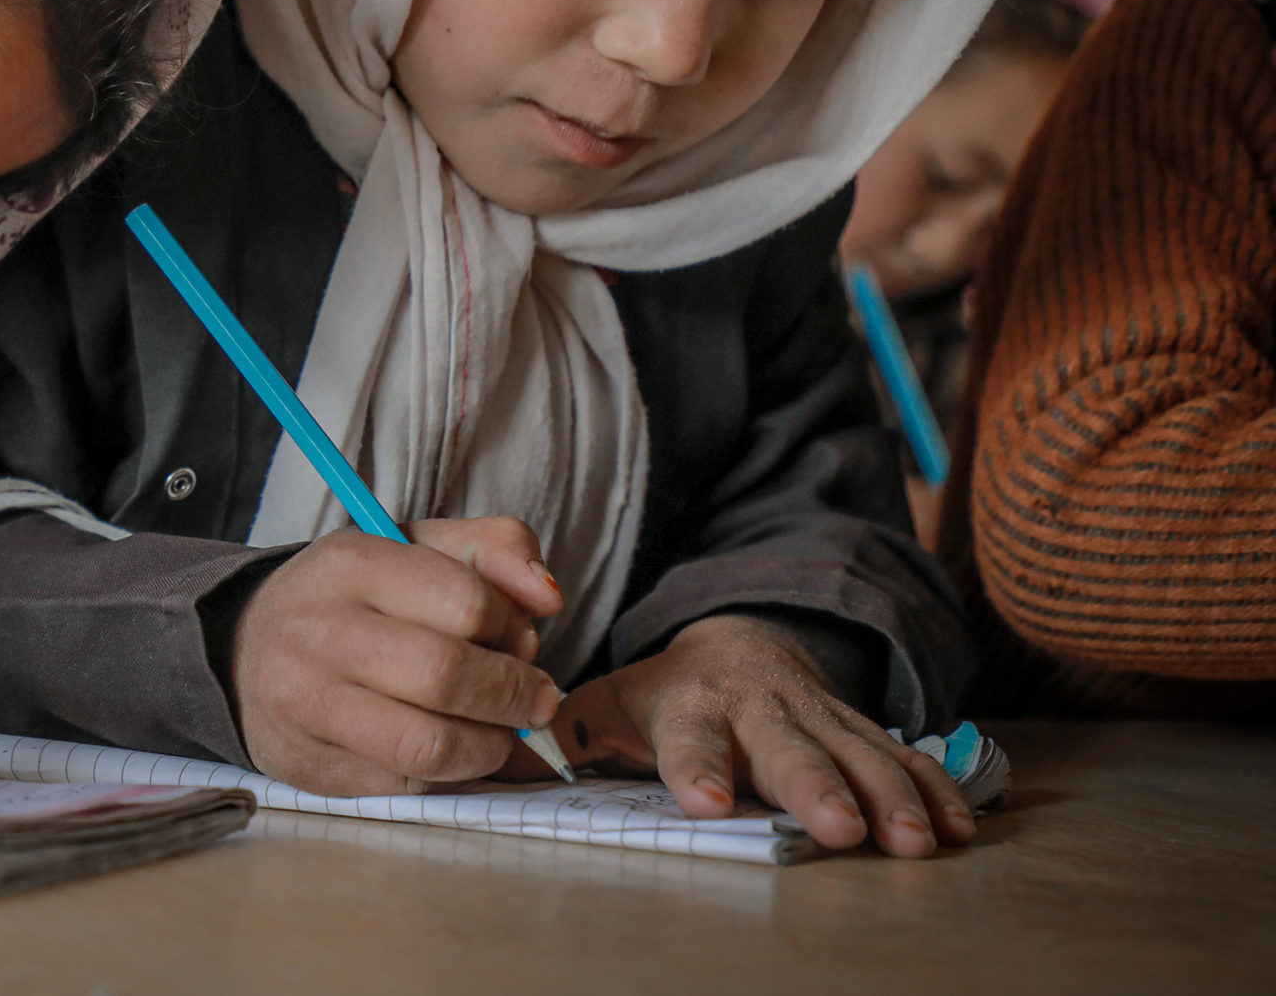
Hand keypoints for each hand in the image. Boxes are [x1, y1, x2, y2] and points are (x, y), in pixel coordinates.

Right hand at [231, 518, 564, 796]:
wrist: (241, 649)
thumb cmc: (351, 599)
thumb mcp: (413, 547)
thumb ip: (492, 549)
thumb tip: (548, 596)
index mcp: (349, 564)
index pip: (465, 600)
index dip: (512, 626)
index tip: (519, 637)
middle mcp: (318, 632)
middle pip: (447, 675)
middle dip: (515, 694)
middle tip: (535, 698)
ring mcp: (306, 706)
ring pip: (430, 746)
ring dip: (490, 747)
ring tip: (496, 731)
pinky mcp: (309, 768)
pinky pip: (407, 788)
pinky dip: (450, 777)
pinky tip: (453, 754)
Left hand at [535, 612, 974, 857]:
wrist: (737, 642)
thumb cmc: (664, 694)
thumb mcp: (610, 702)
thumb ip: (572, 731)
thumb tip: (523, 756)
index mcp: (692, 705)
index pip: (690, 740)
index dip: (698, 770)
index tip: (706, 804)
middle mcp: (759, 708)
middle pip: (791, 750)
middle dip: (817, 787)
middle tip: (840, 829)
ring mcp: (816, 716)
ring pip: (859, 754)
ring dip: (891, 797)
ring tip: (918, 842)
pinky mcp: (859, 727)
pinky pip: (903, 756)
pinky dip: (935, 789)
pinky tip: (961, 828)